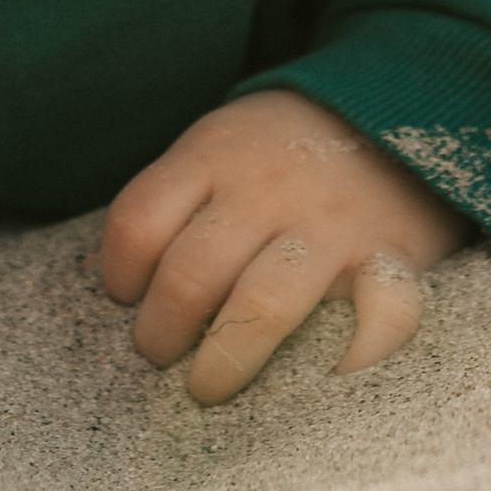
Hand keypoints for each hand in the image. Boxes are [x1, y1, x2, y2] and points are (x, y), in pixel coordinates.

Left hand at [99, 89, 461, 401]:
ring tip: (206, 385)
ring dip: (223, 360)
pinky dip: (344, 367)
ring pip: (261, 307)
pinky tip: (315, 385)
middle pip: (191, 273)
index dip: (119, 273)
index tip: (127, 299)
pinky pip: (371, 325)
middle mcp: (267, 188)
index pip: (139, 220)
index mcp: (214, 152)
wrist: (394, 105)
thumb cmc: (285, 148)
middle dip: (160, 332)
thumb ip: (172, 198)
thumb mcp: (220, 144)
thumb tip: (96, 273)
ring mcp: (329, 227)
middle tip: (158, 353)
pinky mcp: (389, 263)